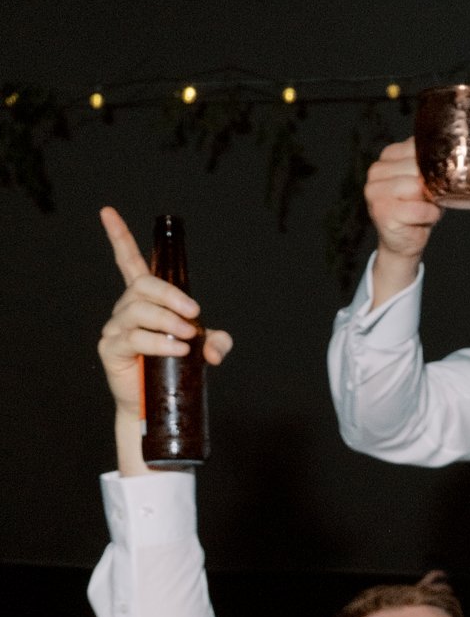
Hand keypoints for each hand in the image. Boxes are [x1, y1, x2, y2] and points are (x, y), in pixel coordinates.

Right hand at [98, 208, 232, 416]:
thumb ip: (216, 342)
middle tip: (195, 313)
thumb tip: (214, 348)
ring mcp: (116, 328)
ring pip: (140, 311)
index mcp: (144, 300)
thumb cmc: (176, 369)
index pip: (129, 262)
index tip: (107, 212)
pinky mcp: (112, 348)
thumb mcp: (204, 351)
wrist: (156, 404)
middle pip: (143, 285)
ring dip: (168, 320)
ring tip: (188, 337)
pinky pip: (135, 337)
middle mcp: (126, 308)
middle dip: (171, 295)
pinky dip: (160, 342)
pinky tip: (178, 350)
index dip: (119, 237)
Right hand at [366, 140, 443, 299]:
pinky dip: (429, 215)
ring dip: (431, 201)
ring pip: (416, 186)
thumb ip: (431, 165)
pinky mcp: (382, 211)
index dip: (433, 164)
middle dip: (431, 184)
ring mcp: (375, 191)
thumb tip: (451, 154)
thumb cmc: (418, 210)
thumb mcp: (426, 182)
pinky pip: (418, 209)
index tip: (434, 179)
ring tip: (427, 208)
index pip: (416, 148)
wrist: (404, 242)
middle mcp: (376, 171)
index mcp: (387, 157)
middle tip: (431, 198)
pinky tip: (426, 218)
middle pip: (416, 167)